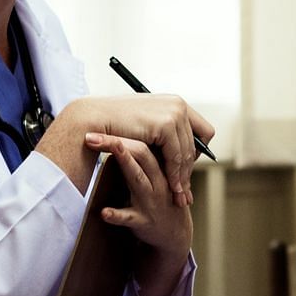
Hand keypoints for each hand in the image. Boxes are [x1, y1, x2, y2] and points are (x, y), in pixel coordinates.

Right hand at [75, 94, 216, 205]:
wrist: (94, 117)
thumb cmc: (115, 122)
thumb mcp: (146, 124)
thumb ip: (163, 132)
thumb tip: (177, 149)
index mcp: (176, 102)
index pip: (202, 130)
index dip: (197, 151)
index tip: (186, 168)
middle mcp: (179, 104)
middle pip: (197, 144)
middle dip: (190, 168)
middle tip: (186, 189)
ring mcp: (174, 113)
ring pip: (187, 153)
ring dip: (183, 175)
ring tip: (179, 193)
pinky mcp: (165, 124)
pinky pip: (176, 157)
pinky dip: (175, 174)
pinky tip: (171, 187)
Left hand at [86, 133, 191, 260]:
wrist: (174, 232)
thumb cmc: (161, 198)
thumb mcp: (159, 175)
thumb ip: (145, 156)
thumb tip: (122, 132)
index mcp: (159, 167)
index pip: (144, 143)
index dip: (123, 132)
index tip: (99, 122)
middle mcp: (157, 181)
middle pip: (141, 155)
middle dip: (117, 143)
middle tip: (92, 134)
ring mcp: (150, 200)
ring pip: (138, 180)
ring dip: (123, 166)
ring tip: (106, 155)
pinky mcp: (142, 221)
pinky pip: (128, 217)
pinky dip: (116, 215)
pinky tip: (103, 212)